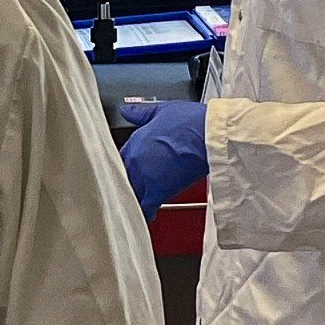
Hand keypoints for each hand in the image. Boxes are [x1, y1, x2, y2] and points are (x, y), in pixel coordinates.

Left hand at [120, 100, 208, 221]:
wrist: (208, 136)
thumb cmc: (189, 121)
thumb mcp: (161, 110)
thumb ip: (140, 113)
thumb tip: (126, 110)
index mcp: (134, 142)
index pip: (116, 158)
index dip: (121, 164)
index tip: (125, 167)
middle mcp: (135, 162)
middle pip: (121, 178)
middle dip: (125, 181)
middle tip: (129, 184)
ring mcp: (144, 178)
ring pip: (130, 193)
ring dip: (132, 196)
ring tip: (137, 199)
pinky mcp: (158, 192)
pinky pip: (144, 208)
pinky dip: (144, 212)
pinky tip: (145, 214)